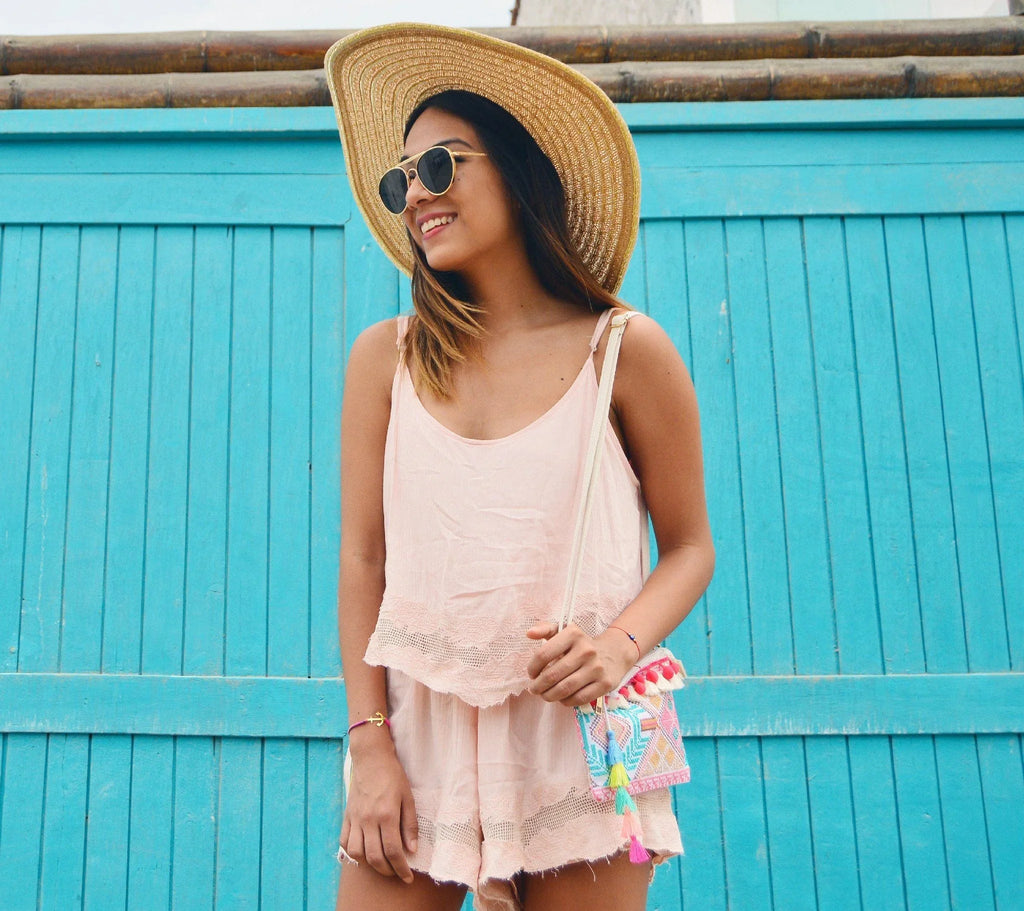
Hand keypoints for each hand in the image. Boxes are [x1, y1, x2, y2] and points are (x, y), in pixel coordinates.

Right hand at [338, 742, 418, 882]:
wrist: (371, 758)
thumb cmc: (393, 775)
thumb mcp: (408, 797)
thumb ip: (410, 825)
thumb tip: (412, 849)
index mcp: (386, 815)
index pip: (393, 851)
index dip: (401, 868)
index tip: (407, 877)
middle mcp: (368, 820)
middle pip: (375, 857)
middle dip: (388, 870)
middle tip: (397, 873)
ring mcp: (355, 818)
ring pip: (357, 853)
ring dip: (370, 864)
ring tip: (382, 863)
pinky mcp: (347, 815)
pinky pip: (344, 841)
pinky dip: (352, 852)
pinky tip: (363, 852)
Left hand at [525, 622, 635, 706]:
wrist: (614, 653)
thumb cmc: (581, 644)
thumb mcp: (565, 632)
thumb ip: (545, 629)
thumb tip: (529, 633)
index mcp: (573, 634)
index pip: (543, 654)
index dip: (532, 667)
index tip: (531, 673)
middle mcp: (586, 650)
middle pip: (552, 675)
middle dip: (538, 686)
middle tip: (534, 689)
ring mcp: (596, 668)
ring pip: (564, 689)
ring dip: (549, 696)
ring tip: (545, 695)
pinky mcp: (604, 684)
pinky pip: (578, 698)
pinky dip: (566, 701)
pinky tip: (562, 698)